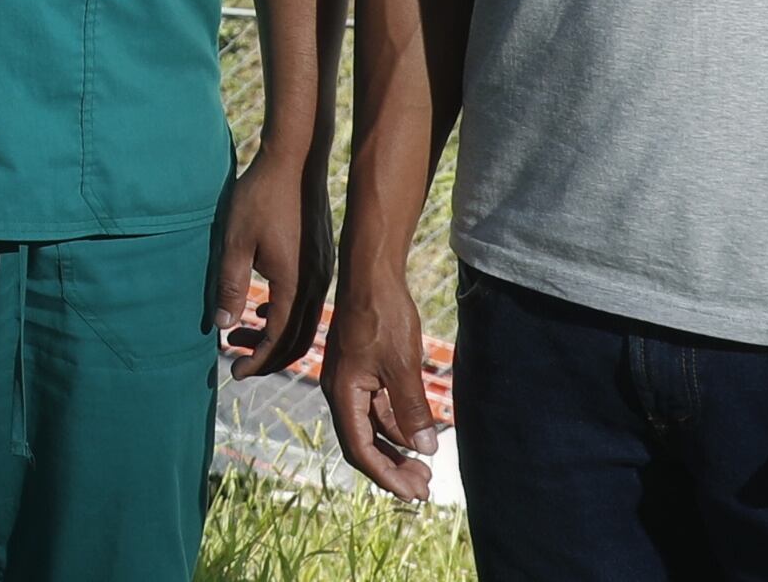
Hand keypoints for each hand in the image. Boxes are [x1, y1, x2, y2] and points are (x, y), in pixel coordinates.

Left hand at [212, 142, 332, 377]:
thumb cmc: (260, 198)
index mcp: (295, 285)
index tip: (235, 372)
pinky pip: (307, 303)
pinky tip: (261, 312)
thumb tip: (221, 325)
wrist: (295, 163)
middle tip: (238, 365)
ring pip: (303, 322)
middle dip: (268, 358)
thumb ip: (229, 286)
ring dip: (274, 336)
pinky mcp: (321, 261)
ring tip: (239, 336)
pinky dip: (285, 316)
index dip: (256, 360)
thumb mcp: (234, 242)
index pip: (279, 340)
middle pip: (297, 340)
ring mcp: (323, 273)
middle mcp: (316, 285)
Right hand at [322, 259, 444, 501]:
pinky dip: (395, 426)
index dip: (386, 475)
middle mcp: (342, 391)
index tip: (412, 493)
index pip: (360, 449)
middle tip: (423, 489)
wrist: (372, 275)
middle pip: (363, 443)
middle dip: (392, 469)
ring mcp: (352, 381)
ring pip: (372, 428)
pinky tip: (417, 435)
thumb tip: (425, 450)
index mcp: (344, 393)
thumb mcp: (402, 366)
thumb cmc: (383, 316)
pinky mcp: (364, 371)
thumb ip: (412, 410)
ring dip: (396, 449)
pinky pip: (377, 409)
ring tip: (425, 468)